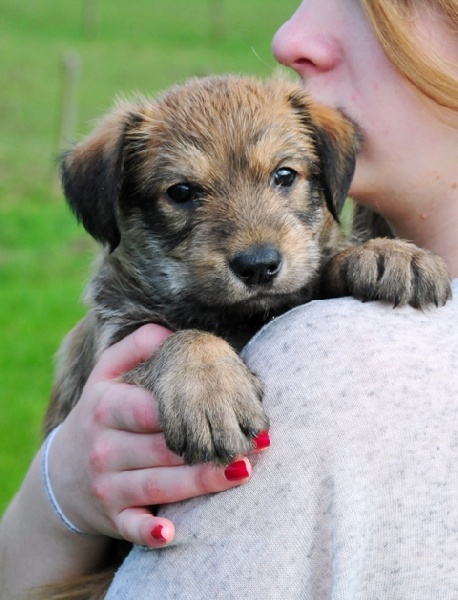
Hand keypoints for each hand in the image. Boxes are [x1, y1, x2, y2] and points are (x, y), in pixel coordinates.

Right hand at [47, 324, 266, 547]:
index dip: (189, 406)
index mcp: (105, 409)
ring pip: (158, 484)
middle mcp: (103, 448)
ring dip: (200, 481)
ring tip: (242, 471)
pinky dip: (149, 532)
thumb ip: (134, 347)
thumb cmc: (98, 415)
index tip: (225, 402)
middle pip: (162, 447)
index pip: (149, 408)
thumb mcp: (104, 376)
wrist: (61, 476)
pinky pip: (131, 527)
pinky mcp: (111, 517)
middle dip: (208, 445)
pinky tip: (171, 534)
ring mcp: (107, 486)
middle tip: (253, 441)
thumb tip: (170, 332)